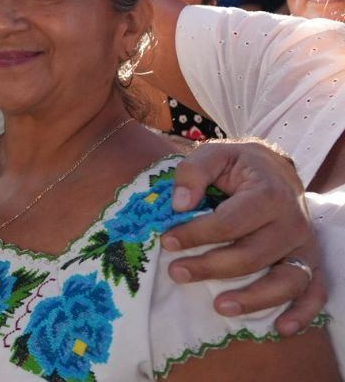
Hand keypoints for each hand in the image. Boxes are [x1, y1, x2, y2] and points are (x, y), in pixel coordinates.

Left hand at [164, 139, 324, 334]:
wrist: (275, 169)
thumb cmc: (238, 165)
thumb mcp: (213, 154)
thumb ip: (193, 172)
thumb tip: (180, 203)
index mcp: (268, 194)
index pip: (228, 223)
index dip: (195, 235)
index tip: (166, 241)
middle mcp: (292, 222)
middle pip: (252, 255)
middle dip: (210, 268)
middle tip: (176, 273)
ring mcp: (305, 245)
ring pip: (286, 281)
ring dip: (253, 299)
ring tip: (219, 307)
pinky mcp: (311, 261)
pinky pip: (315, 292)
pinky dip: (302, 313)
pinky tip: (281, 328)